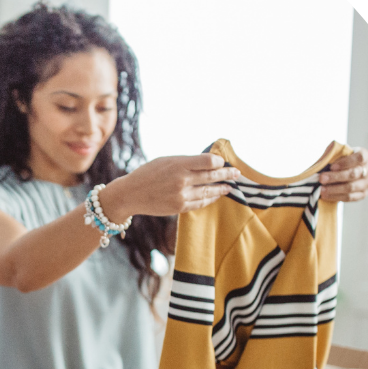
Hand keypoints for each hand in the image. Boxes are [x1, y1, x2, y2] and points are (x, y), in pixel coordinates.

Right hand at [102, 153, 235, 220]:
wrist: (130, 194)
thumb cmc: (148, 173)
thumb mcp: (166, 160)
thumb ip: (186, 162)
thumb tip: (208, 162)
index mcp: (178, 164)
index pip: (209, 162)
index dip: (219, 162)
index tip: (223, 162)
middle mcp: (182, 180)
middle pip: (212, 176)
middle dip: (227, 175)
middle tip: (237, 174)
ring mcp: (181, 196)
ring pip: (208, 192)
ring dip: (221, 189)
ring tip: (229, 187)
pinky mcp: (179, 207)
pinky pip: (200, 203)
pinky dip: (209, 199)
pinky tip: (215, 196)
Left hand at [319, 145, 367, 201]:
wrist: (336, 176)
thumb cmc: (335, 162)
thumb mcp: (333, 154)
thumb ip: (332, 152)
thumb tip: (331, 149)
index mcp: (364, 155)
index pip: (360, 158)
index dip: (346, 162)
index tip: (332, 167)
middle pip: (354, 173)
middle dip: (336, 177)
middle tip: (321, 179)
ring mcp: (367, 182)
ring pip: (351, 187)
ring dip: (335, 189)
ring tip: (321, 189)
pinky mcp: (363, 194)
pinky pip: (350, 197)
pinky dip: (336, 197)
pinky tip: (326, 196)